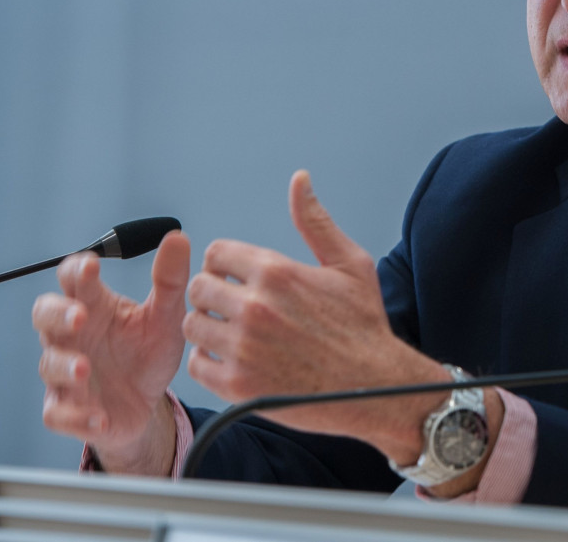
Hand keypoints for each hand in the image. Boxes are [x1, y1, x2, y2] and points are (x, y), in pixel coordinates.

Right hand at [31, 230, 189, 473]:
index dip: (77, 270)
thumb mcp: (167, 316)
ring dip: (64, 365)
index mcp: (95, 307)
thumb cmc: (149, 352)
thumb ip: (170, 279)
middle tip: (80, 316)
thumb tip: (178, 237)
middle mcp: (74, 337)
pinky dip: (76, 416)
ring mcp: (67, 374)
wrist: (151, 402)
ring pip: (49, 364)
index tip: (92, 265)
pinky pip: (59, 414)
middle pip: (45, 316)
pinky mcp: (70, 410)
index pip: (74, 279)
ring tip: (86, 368)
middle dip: (57, 314)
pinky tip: (98, 416)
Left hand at [183, 170, 444, 453]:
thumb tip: (299, 181)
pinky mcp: (237, 385)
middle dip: (215, 294)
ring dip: (210, 328)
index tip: (240, 278)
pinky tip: (236, 359)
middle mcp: (255, 307)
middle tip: (237, 307)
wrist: (375, 386)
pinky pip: (197, 366)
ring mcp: (243, 348)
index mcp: (277, 273)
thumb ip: (315, 222)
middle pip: (199, 288)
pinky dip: (211, 363)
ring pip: (192, 326)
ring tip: (236, 334)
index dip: (226, 264)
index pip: (216, 254)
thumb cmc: (364, 326)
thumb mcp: (350, 264)